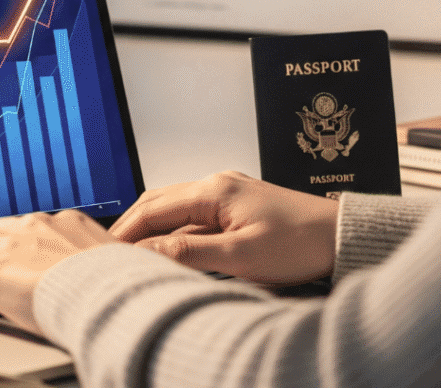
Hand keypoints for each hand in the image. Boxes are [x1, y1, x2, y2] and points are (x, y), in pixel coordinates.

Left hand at [0, 210, 118, 333]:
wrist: (110, 294)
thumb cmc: (120, 283)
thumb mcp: (116, 260)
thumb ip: (104, 260)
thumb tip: (118, 271)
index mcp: (65, 221)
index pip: (29, 224)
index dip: (15, 239)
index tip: (13, 250)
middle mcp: (35, 226)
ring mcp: (11, 249)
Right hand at [110, 170, 338, 285]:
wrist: (340, 235)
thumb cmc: (300, 243)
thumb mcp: (242, 256)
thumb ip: (191, 253)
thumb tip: (146, 253)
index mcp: (214, 190)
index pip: (154, 209)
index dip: (125, 232)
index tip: (101, 252)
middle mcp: (216, 184)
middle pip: (159, 202)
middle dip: (131, 226)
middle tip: (105, 252)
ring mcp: (227, 193)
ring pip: (175, 208)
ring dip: (151, 228)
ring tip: (129, 252)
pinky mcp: (237, 205)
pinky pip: (194, 215)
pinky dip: (173, 230)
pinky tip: (167, 248)